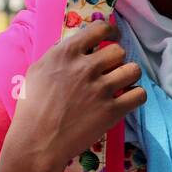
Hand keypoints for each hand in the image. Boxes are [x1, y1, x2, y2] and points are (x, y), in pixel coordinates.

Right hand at [5, 18, 145, 171]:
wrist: (37, 142)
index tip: (114, 37)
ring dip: (129, 75)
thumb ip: (58, 55)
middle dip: (117, 59)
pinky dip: (136, 96)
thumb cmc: (31, 107)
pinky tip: (127, 99)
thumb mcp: (37, 71)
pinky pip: (139, 94)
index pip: (100, 29)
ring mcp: (101, 89)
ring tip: (122, 83)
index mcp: (66, 54)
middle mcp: (85, 68)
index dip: (111, 32)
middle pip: (119, 51)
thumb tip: (77, 46)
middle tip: (112, 69)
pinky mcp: (112, 111)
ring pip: (133, 70)